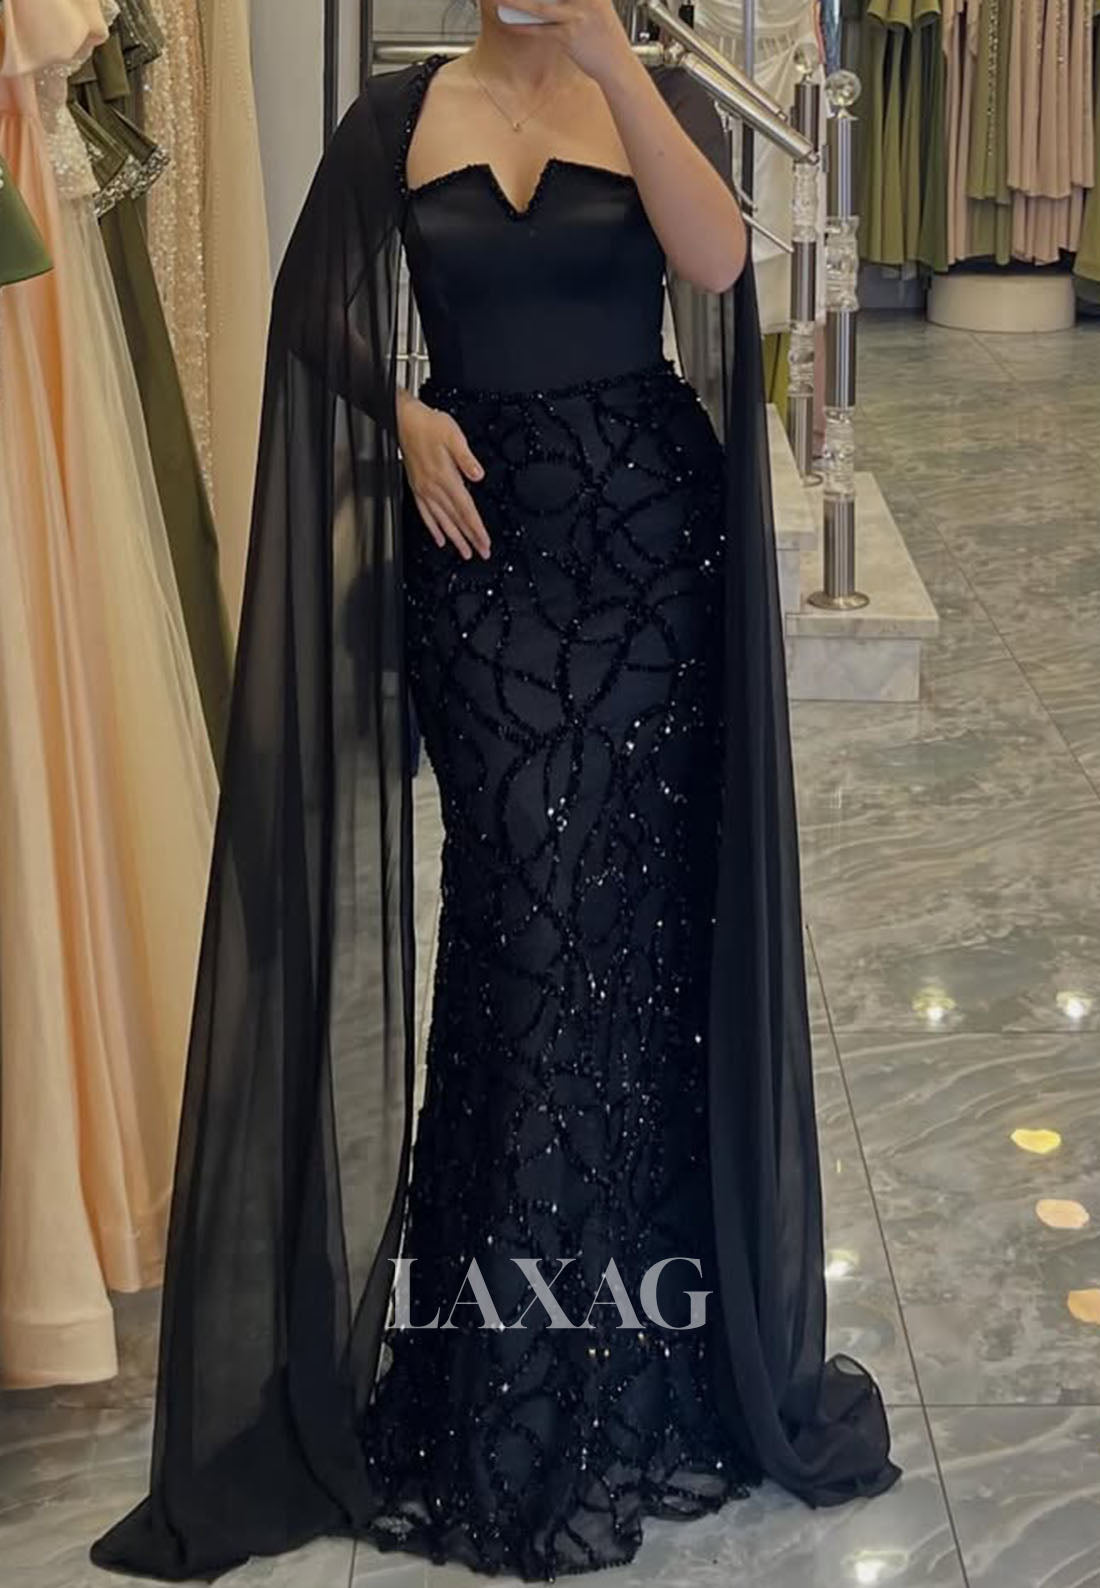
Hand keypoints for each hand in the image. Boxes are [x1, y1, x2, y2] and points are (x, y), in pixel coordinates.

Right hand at [397, 392, 490, 559]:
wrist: (404, 420)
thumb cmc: (429, 424)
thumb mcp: (453, 435)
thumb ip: (466, 458)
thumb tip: (478, 475)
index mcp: (445, 476)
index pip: (465, 508)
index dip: (476, 528)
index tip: (484, 542)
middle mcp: (433, 487)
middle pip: (455, 519)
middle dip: (469, 538)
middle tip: (480, 553)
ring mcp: (424, 489)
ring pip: (441, 520)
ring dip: (454, 538)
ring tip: (464, 552)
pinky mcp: (417, 487)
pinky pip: (425, 514)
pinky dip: (433, 528)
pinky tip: (439, 538)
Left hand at [499, 0, 636, 87]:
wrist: (617, 63)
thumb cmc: (603, 34)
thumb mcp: (594, 5)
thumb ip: (573, 0)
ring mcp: (577, 15)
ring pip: (539, 6)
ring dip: (516, 2)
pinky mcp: (570, 35)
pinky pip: (540, 29)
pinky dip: (522, 25)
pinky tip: (509, 21)